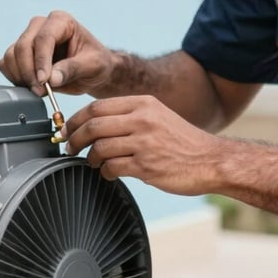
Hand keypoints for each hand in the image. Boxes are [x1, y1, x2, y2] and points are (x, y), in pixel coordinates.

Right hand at [0, 10, 114, 95]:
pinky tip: (31, 86)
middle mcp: (41, 25)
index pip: (43, 38)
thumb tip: (51, 79)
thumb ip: (72, 69)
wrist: (92, 72)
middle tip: (41, 91)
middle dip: (29, 71)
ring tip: (40, 90)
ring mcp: (28, 38)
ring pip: (11, 55)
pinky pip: (6, 64)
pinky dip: (14, 77)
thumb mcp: (93, 66)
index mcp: (61, 21)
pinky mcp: (19, 53)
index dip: (41, 61)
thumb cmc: (96, 64)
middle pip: (23, 46)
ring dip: (21, 76)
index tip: (43, 81)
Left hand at [63, 94, 221, 194]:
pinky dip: (105, 172)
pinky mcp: (146, 166)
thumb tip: (96, 124)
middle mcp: (143, 119)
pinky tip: (109, 173)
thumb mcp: (158, 116)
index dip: (75, 119)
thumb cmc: (183, 141)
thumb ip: (131, 116)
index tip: (66, 129)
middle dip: (74, 138)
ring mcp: (144, 142)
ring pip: (100, 147)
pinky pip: (112, 167)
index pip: (97, 106)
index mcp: (143, 103)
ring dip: (90, 157)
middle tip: (69, 147)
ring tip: (92, 162)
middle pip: (94, 125)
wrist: (211, 160)